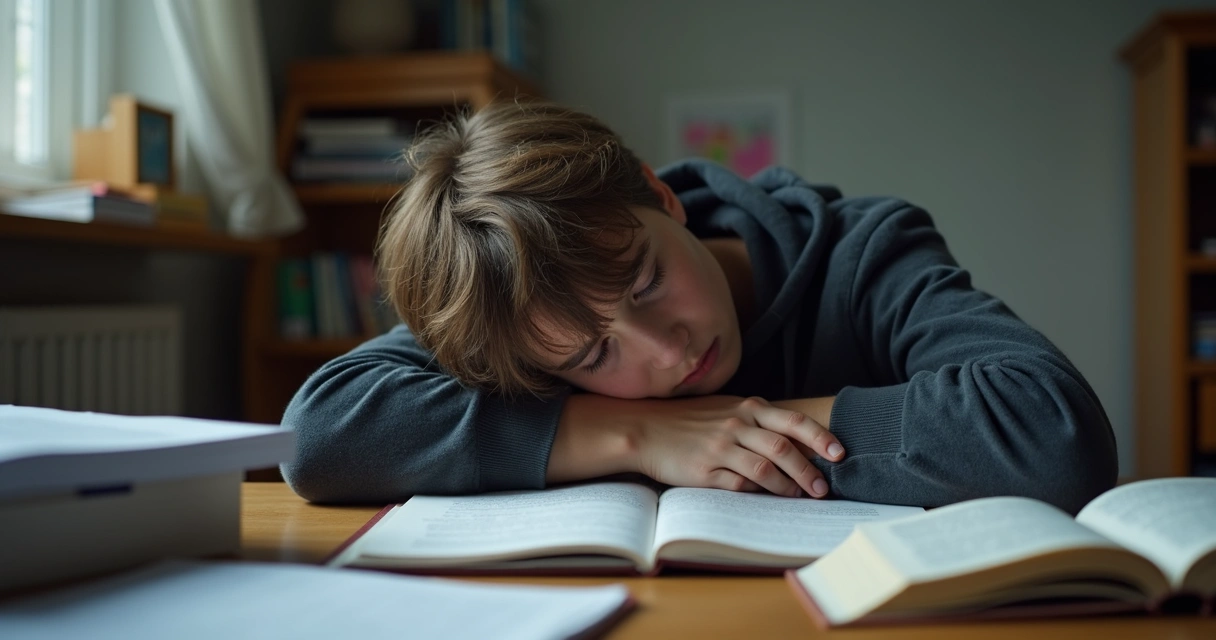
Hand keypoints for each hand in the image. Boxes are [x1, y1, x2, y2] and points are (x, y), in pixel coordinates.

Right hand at [631, 395, 844, 497]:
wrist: (645, 429)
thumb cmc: (688, 420)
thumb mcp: (726, 409)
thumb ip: (757, 419)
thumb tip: (795, 439)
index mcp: (746, 408)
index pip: (792, 421)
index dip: (820, 437)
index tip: (839, 453)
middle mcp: (736, 425)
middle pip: (783, 448)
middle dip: (809, 471)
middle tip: (823, 489)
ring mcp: (720, 448)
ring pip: (765, 469)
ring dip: (788, 486)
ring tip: (801, 498)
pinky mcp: (705, 471)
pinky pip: (739, 485)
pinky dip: (757, 493)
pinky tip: (766, 498)